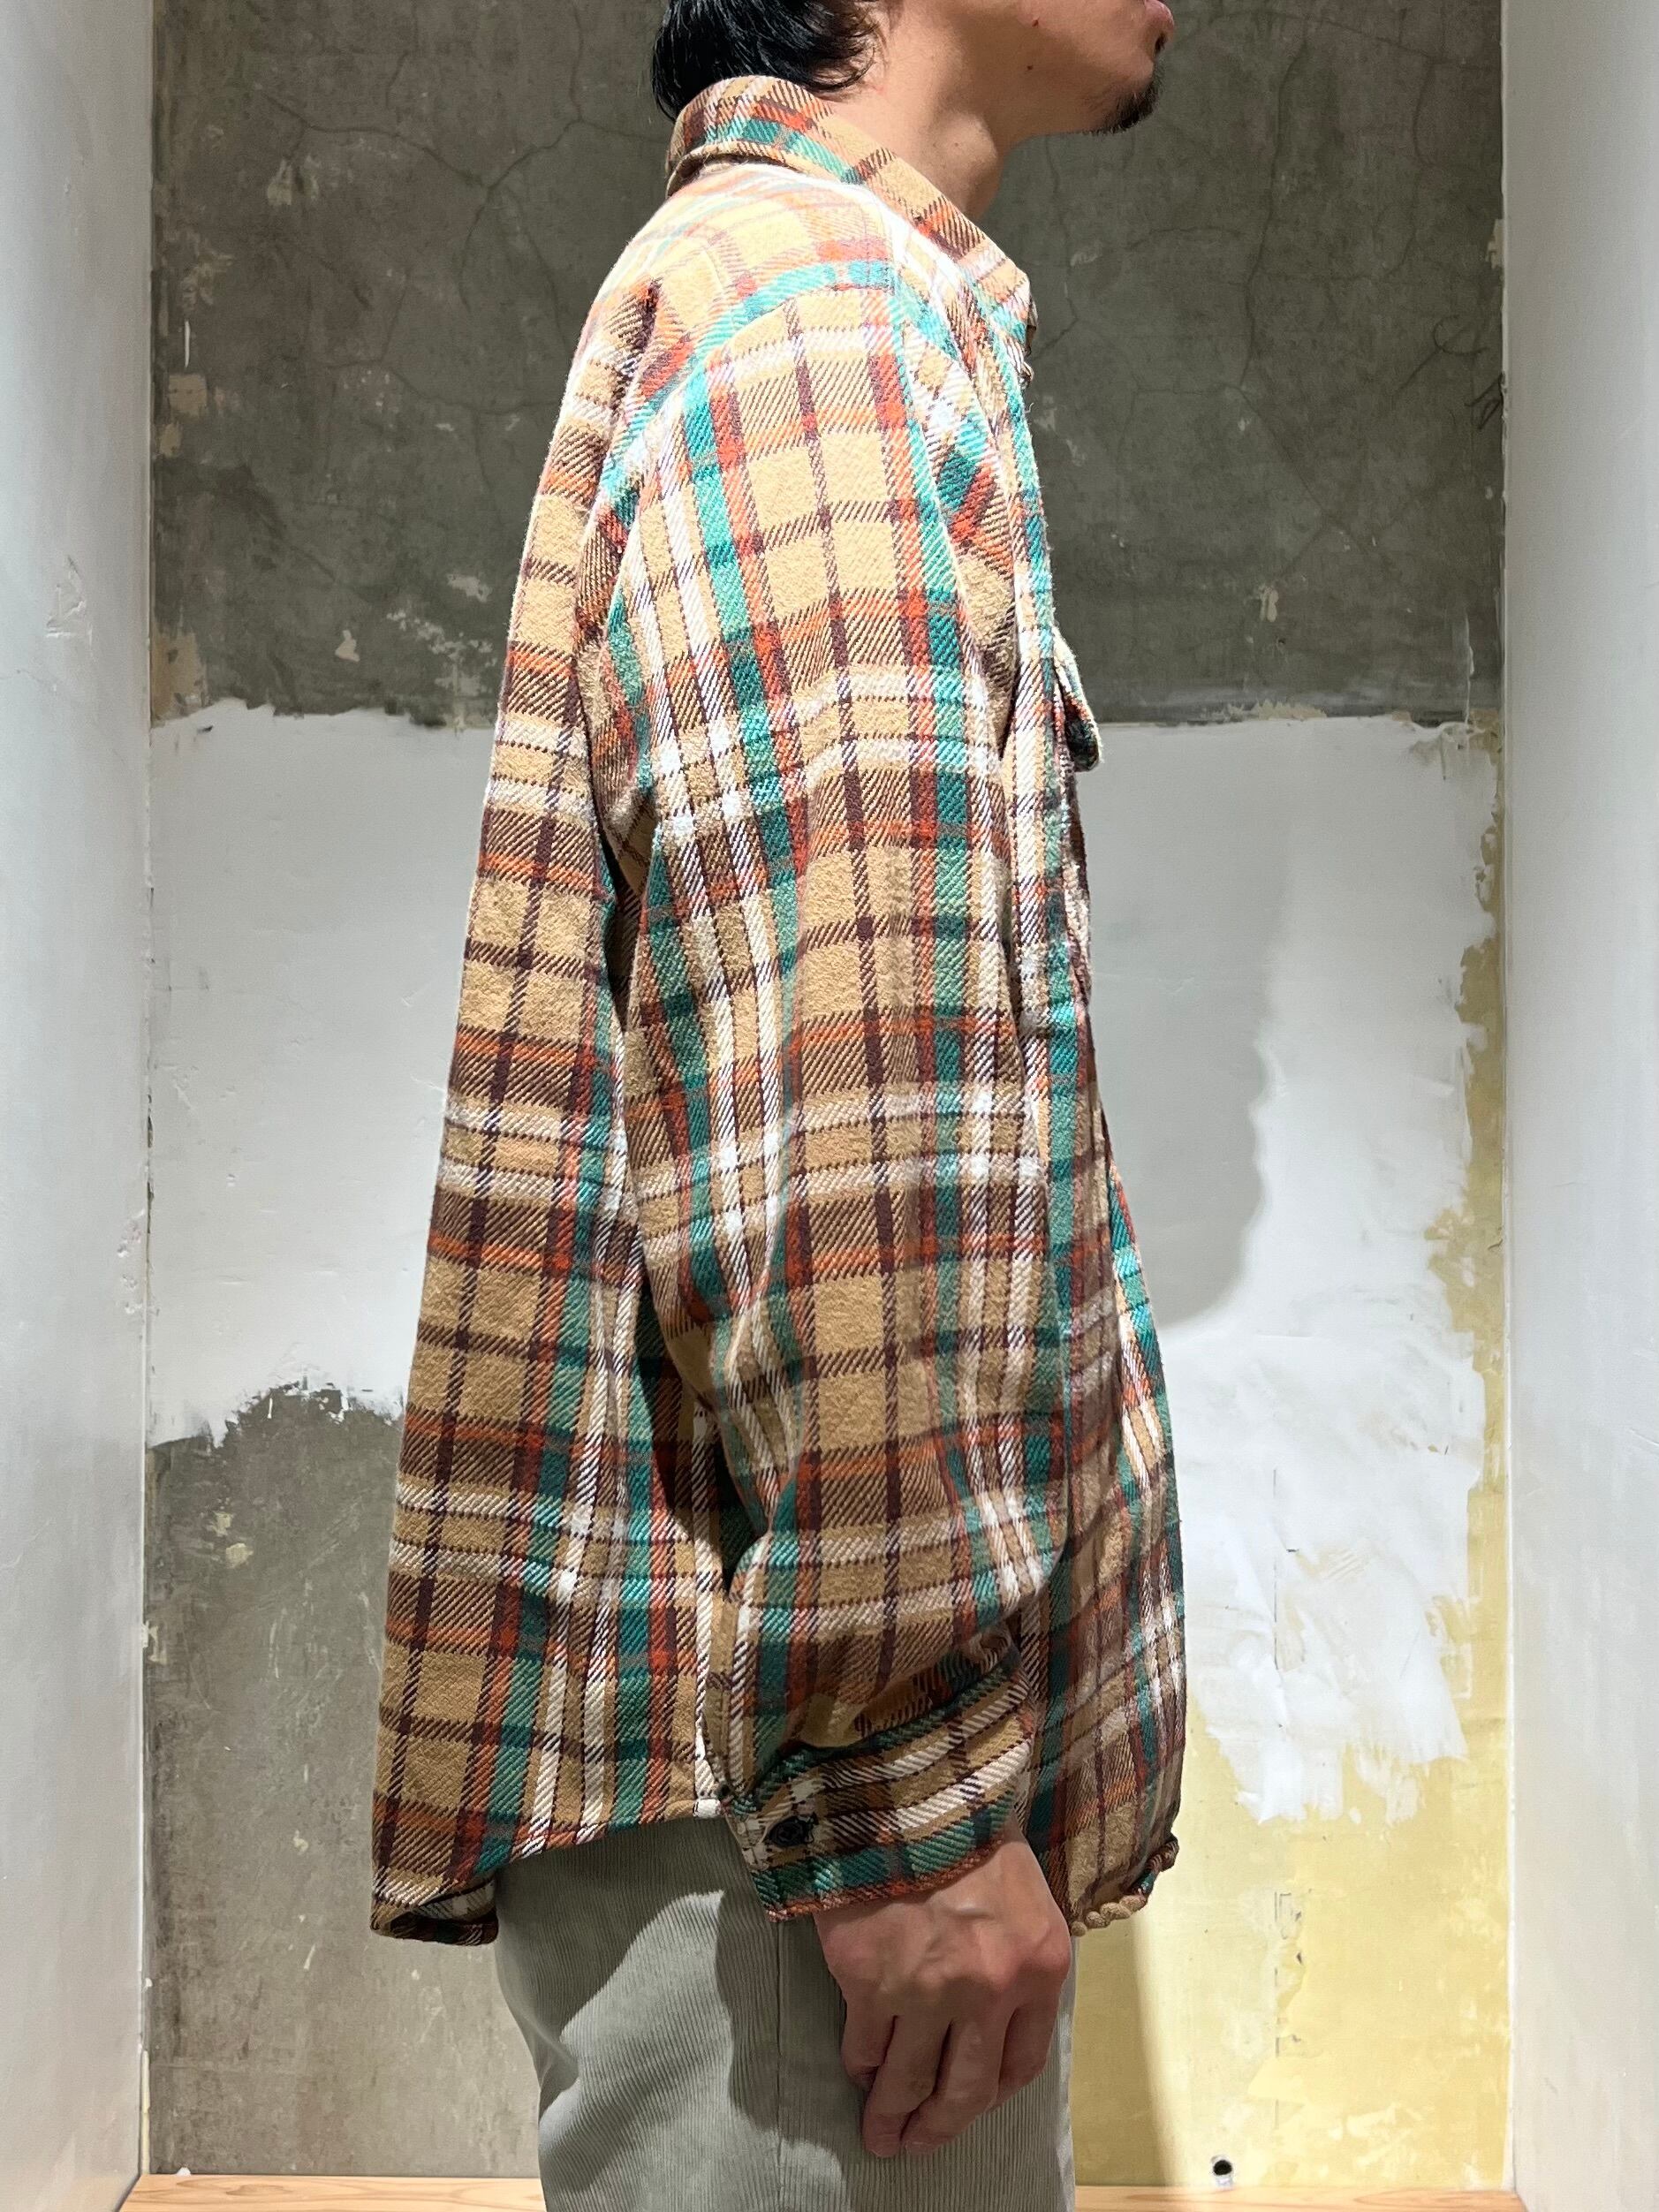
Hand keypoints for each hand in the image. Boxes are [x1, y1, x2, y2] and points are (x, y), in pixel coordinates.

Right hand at [812, 1833, 1072, 2158]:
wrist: (906, 1786)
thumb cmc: (966, 1827)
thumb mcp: (1021, 1891)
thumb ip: (1014, 1953)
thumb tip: (989, 2013)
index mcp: (1040, 1966)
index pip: (1022, 2062)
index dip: (993, 2092)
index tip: (973, 2101)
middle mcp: (991, 1990)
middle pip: (967, 2088)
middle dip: (941, 2125)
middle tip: (919, 2143)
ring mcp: (928, 1991)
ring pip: (911, 2080)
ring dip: (893, 2115)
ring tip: (881, 2134)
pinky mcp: (870, 1981)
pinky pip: (865, 2046)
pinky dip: (861, 2066)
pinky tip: (859, 2071)